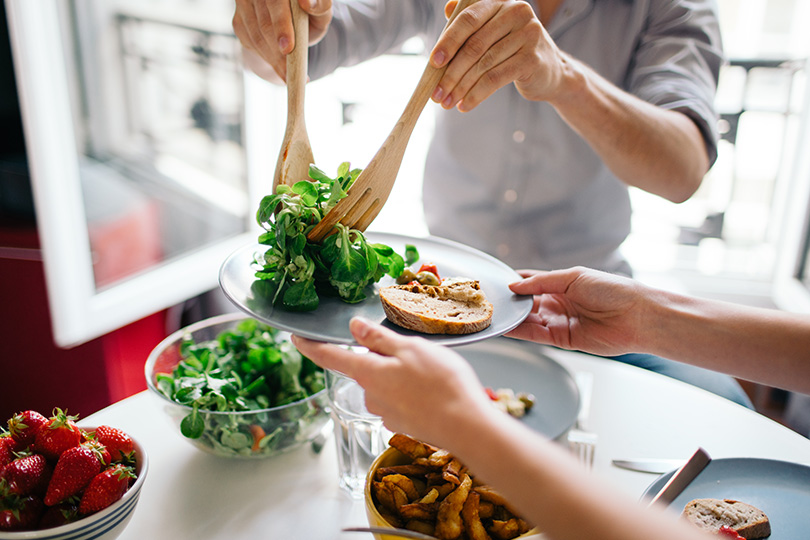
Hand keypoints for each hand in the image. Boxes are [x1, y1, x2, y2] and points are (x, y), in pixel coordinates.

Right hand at [232, 0, 332, 80]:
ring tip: (287, 75)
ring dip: (272, 59)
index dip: (281, 24)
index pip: (276, 2)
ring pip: (256, 36)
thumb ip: (320, 5)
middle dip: (277, 52)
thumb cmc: (310, 13)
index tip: (287, 48)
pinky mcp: (238, 20)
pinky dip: (265, 58)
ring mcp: (244, 4)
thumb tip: (307, 3)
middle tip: (288, 73)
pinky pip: (249, 43)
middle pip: (264, 24)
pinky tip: (278, 66)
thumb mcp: (321, 10)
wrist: (293, 19)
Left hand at [291, 317, 492, 446]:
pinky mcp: (404, 423)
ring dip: (401, 375)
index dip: (310, 346)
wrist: (466, 427)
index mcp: (368, 373)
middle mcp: (371, 396)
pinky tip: (434, 389)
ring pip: (386, 384)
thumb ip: (378, 339)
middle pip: (365, 368)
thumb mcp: (410, 348)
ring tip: (432, 371)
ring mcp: (387, 413)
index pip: (330, 357)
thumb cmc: (441, 384)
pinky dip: (413, 392)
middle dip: (382, 357)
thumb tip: (353, 327)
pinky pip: (402, 399)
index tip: (295, 338)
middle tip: (413, 350)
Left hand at [429, 0, 567, 110]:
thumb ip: (473, 22)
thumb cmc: (514, 51)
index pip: (468, 19)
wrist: (551, 72)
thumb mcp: (495, 33)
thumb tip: (448, 9)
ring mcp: (528, 35)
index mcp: (502, 2)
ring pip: (483, 65)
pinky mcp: (532, 59)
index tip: (433, 62)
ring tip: (447, 102)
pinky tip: (465, 105)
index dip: (448, 41)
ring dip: (461, 87)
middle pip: (474, 45)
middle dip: (451, 73)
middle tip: (437, 92)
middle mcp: (517, 12)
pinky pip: (495, 79)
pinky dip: (476, 95)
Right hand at [506, 266, 651, 355]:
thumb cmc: (612, 290)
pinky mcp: (562, 340)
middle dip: (510, 302)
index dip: (514, 282)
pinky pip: (536, 335)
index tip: (496, 282)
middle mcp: (558, 303)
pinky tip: (507, 327)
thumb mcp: (573, 277)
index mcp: (562, 284)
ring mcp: (560, 321)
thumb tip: (514, 286)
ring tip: (494, 314)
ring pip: (529, 320)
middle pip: (527, 303)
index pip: (531, 281)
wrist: (636, 317)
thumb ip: (541, 282)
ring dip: (513, 318)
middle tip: (489, 301)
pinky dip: (521, 331)